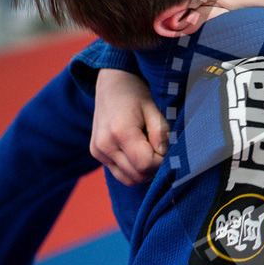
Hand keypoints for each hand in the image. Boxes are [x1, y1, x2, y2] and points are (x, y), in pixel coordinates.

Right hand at [92, 69, 168, 185]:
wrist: (111, 84)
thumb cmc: (135, 95)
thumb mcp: (153, 109)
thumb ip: (160, 133)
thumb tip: (164, 155)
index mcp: (119, 132)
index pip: (145, 164)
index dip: (161, 161)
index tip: (166, 148)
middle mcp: (104, 145)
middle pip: (137, 175)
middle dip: (154, 167)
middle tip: (160, 149)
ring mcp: (98, 151)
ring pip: (129, 179)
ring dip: (145, 171)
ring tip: (149, 150)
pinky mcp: (96, 154)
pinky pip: (120, 174)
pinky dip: (133, 170)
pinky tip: (139, 153)